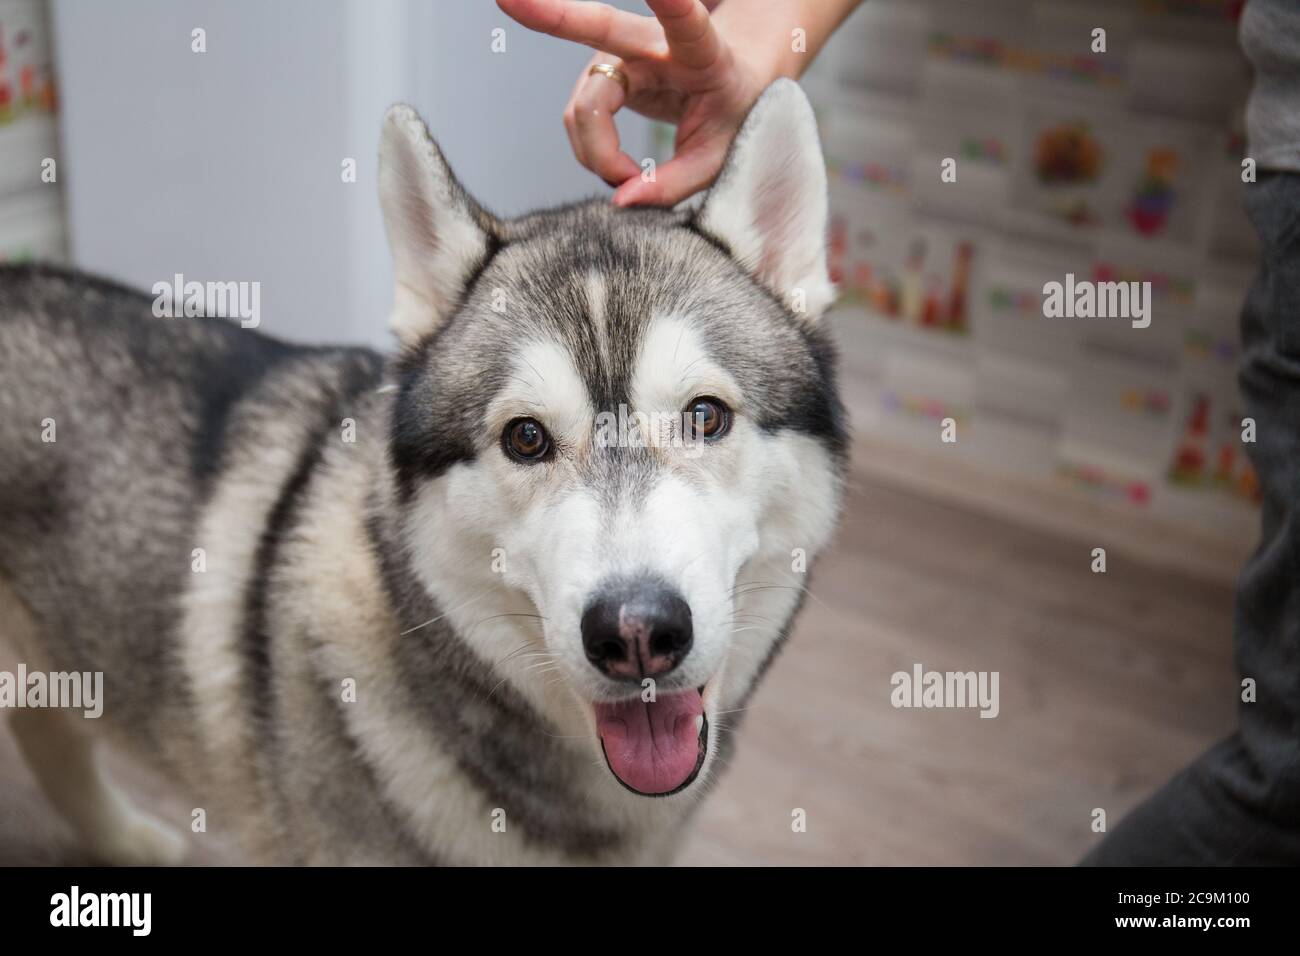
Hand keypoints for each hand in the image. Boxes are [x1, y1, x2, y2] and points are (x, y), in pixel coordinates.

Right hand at [497, 0, 777, 206]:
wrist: (731, 85)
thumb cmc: (732, 114)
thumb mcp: (718, 156)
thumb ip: (674, 183)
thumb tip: (621, 201)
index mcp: (700, 51)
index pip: (685, 20)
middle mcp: (652, 43)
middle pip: (601, 29)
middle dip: (552, 11)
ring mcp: (620, 55)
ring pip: (584, 109)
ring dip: (598, 155)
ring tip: (631, 178)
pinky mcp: (600, 74)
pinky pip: (580, 122)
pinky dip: (594, 154)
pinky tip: (622, 169)